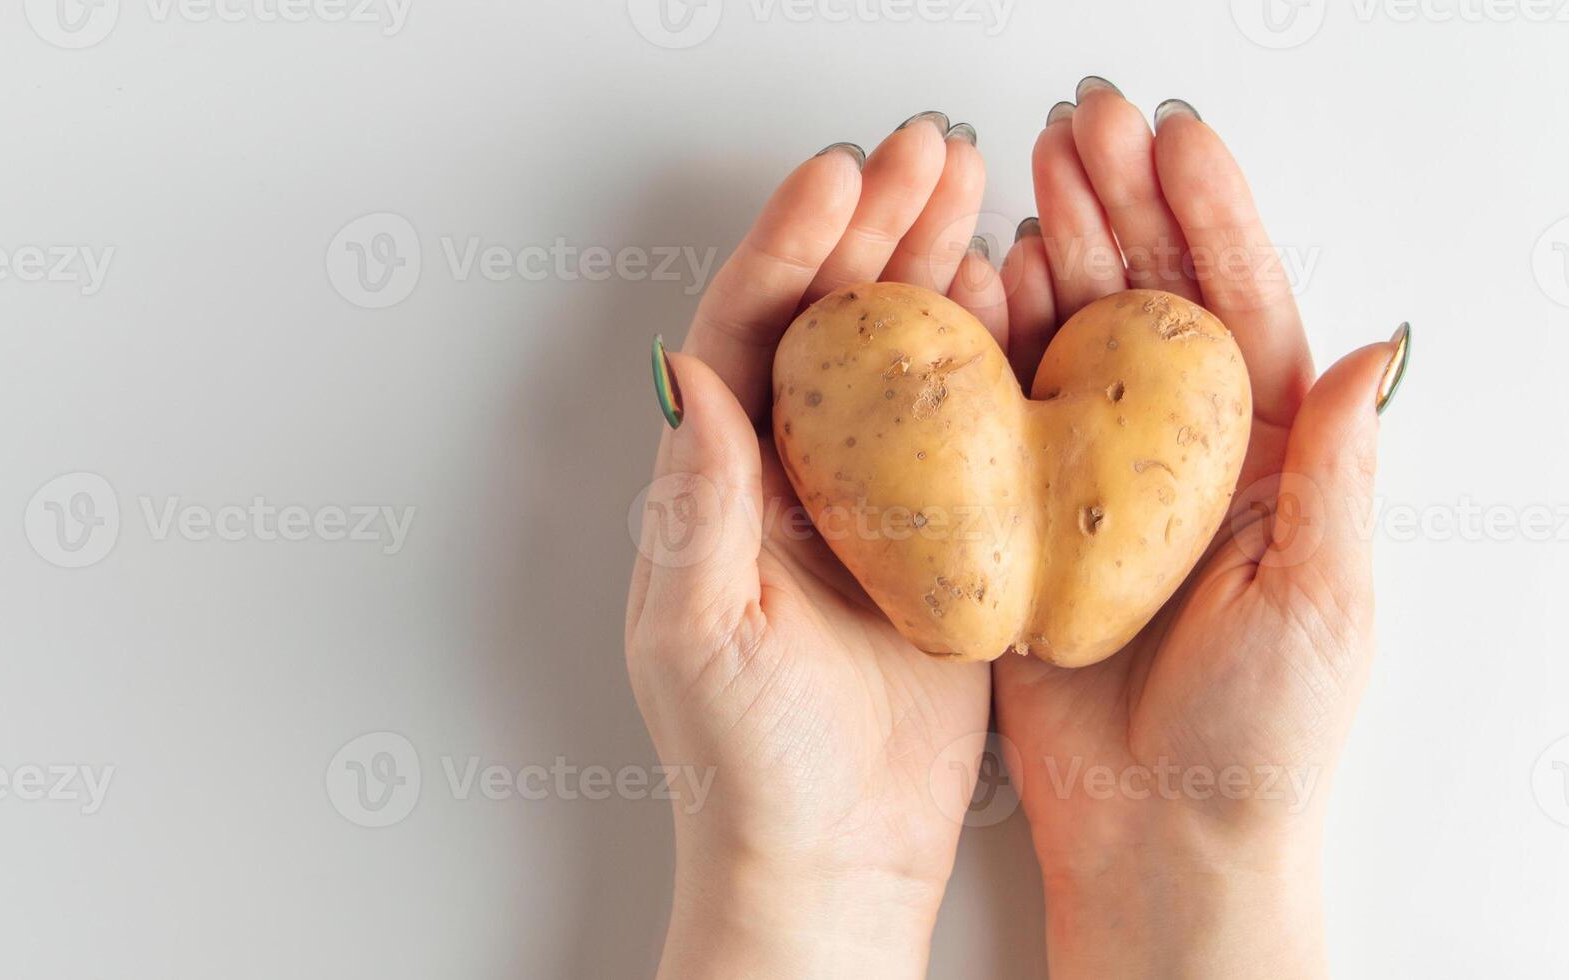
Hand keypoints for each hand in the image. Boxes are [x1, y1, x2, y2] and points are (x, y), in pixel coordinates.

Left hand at [627, 112, 1001, 978]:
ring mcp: (864, 502)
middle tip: (932, 148)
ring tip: (982, 187)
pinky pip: (967, 422)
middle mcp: (785, 476)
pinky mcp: (937, 540)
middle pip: (827, 318)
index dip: (790, 246)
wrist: (827, 862)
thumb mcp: (702, 630)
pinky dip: (993, 352)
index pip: (747, 330)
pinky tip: (1024, 295)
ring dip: (934, 265)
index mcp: (716, 482)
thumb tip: (690, 376)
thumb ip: (700, 504)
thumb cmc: (745, 763)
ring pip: (900, 354)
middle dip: (874, 226)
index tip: (842, 178)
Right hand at [990, 79, 1408, 978]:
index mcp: (1268, 461)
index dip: (1207, 215)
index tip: (1168, 135)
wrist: (1166, 846)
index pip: (1240, 307)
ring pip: (1068, 342)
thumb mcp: (1325, 597)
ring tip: (1017, 174)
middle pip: (1148, 300)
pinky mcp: (1020, 529)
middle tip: (1076, 120)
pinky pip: (995, 417)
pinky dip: (980, 344)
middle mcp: (1178, 460)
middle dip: (1117, 202)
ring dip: (1047, 252)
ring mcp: (1093, 489)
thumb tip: (1377, 346)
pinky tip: (964, 284)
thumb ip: (1336, 466)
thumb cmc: (1263, 741)